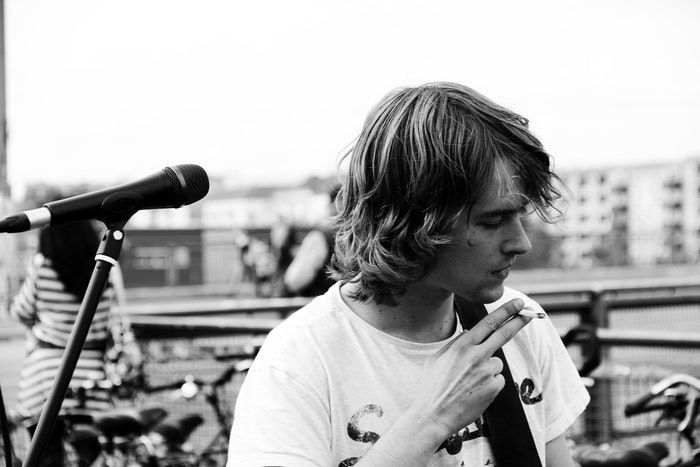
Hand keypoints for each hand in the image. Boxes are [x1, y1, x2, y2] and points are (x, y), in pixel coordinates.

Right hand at [411, 298, 532, 439]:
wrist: (434, 414)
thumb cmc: (433, 386)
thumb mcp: (438, 358)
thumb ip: (456, 344)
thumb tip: (469, 334)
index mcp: (462, 346)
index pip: (488, 323)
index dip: (505, 312)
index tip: (517, 304)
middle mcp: (476, 356)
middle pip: (503, 334)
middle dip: (518, 321)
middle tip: (530, 313)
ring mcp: (486, 372)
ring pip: (496, 363)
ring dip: (488, 369)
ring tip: (469, 383)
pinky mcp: (494, 387)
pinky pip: (497, 380)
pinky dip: (489, 384)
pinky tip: (474, 392)